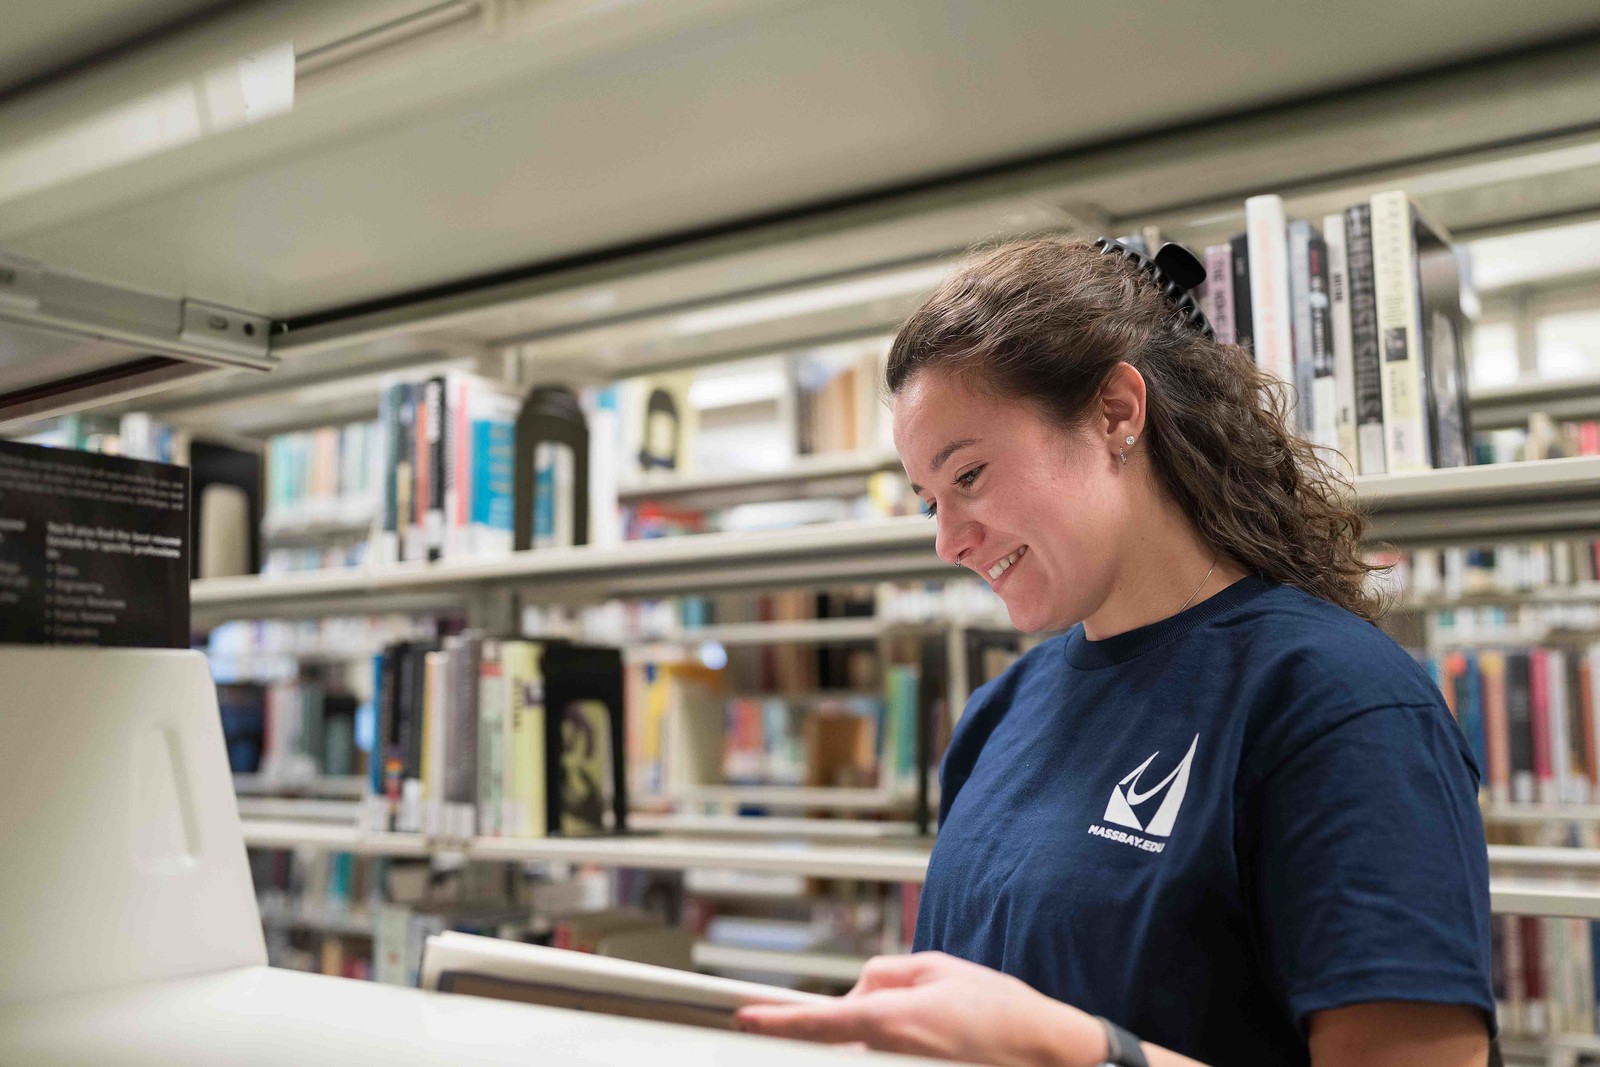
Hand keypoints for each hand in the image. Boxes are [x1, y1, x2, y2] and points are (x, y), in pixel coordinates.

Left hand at [734, 951, 1109, 1066]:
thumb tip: (857, 988)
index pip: (817, 1021)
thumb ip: (885, 973)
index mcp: (889, 1019)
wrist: (1046, 1052)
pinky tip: (942, 1037)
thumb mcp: (938, 968)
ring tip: (945, 1024)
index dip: (775, 1020)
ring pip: (868, 1046)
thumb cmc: (1000, 1011)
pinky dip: (900, 1043)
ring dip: (886, 1031)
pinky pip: (889, 1055)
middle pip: (845, 1032)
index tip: (743, 1017)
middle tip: (919, 1008)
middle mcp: (888, 1053)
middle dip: (860, 1014)